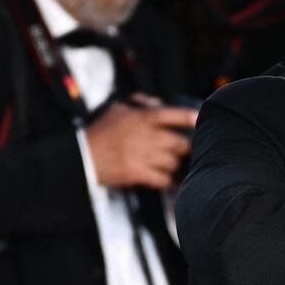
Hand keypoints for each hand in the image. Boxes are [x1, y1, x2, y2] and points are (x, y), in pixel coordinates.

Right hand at [83, 96, 197, 189]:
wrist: (83, 157)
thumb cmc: (100, 132)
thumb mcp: (118, 109)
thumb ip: (140, 103)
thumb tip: (158, 103)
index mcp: (143, 118)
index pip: (175, 115)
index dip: (192, 118)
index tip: (202, 120)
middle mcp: (147, 136)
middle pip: (181, 143)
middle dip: (186, 147)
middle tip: (187, 149)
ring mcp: (144, 156)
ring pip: (174, 162)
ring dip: (175, 164)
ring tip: (171, 163)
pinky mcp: (139, 174)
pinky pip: (164, 179)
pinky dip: (170, 182)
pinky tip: (172, 182)